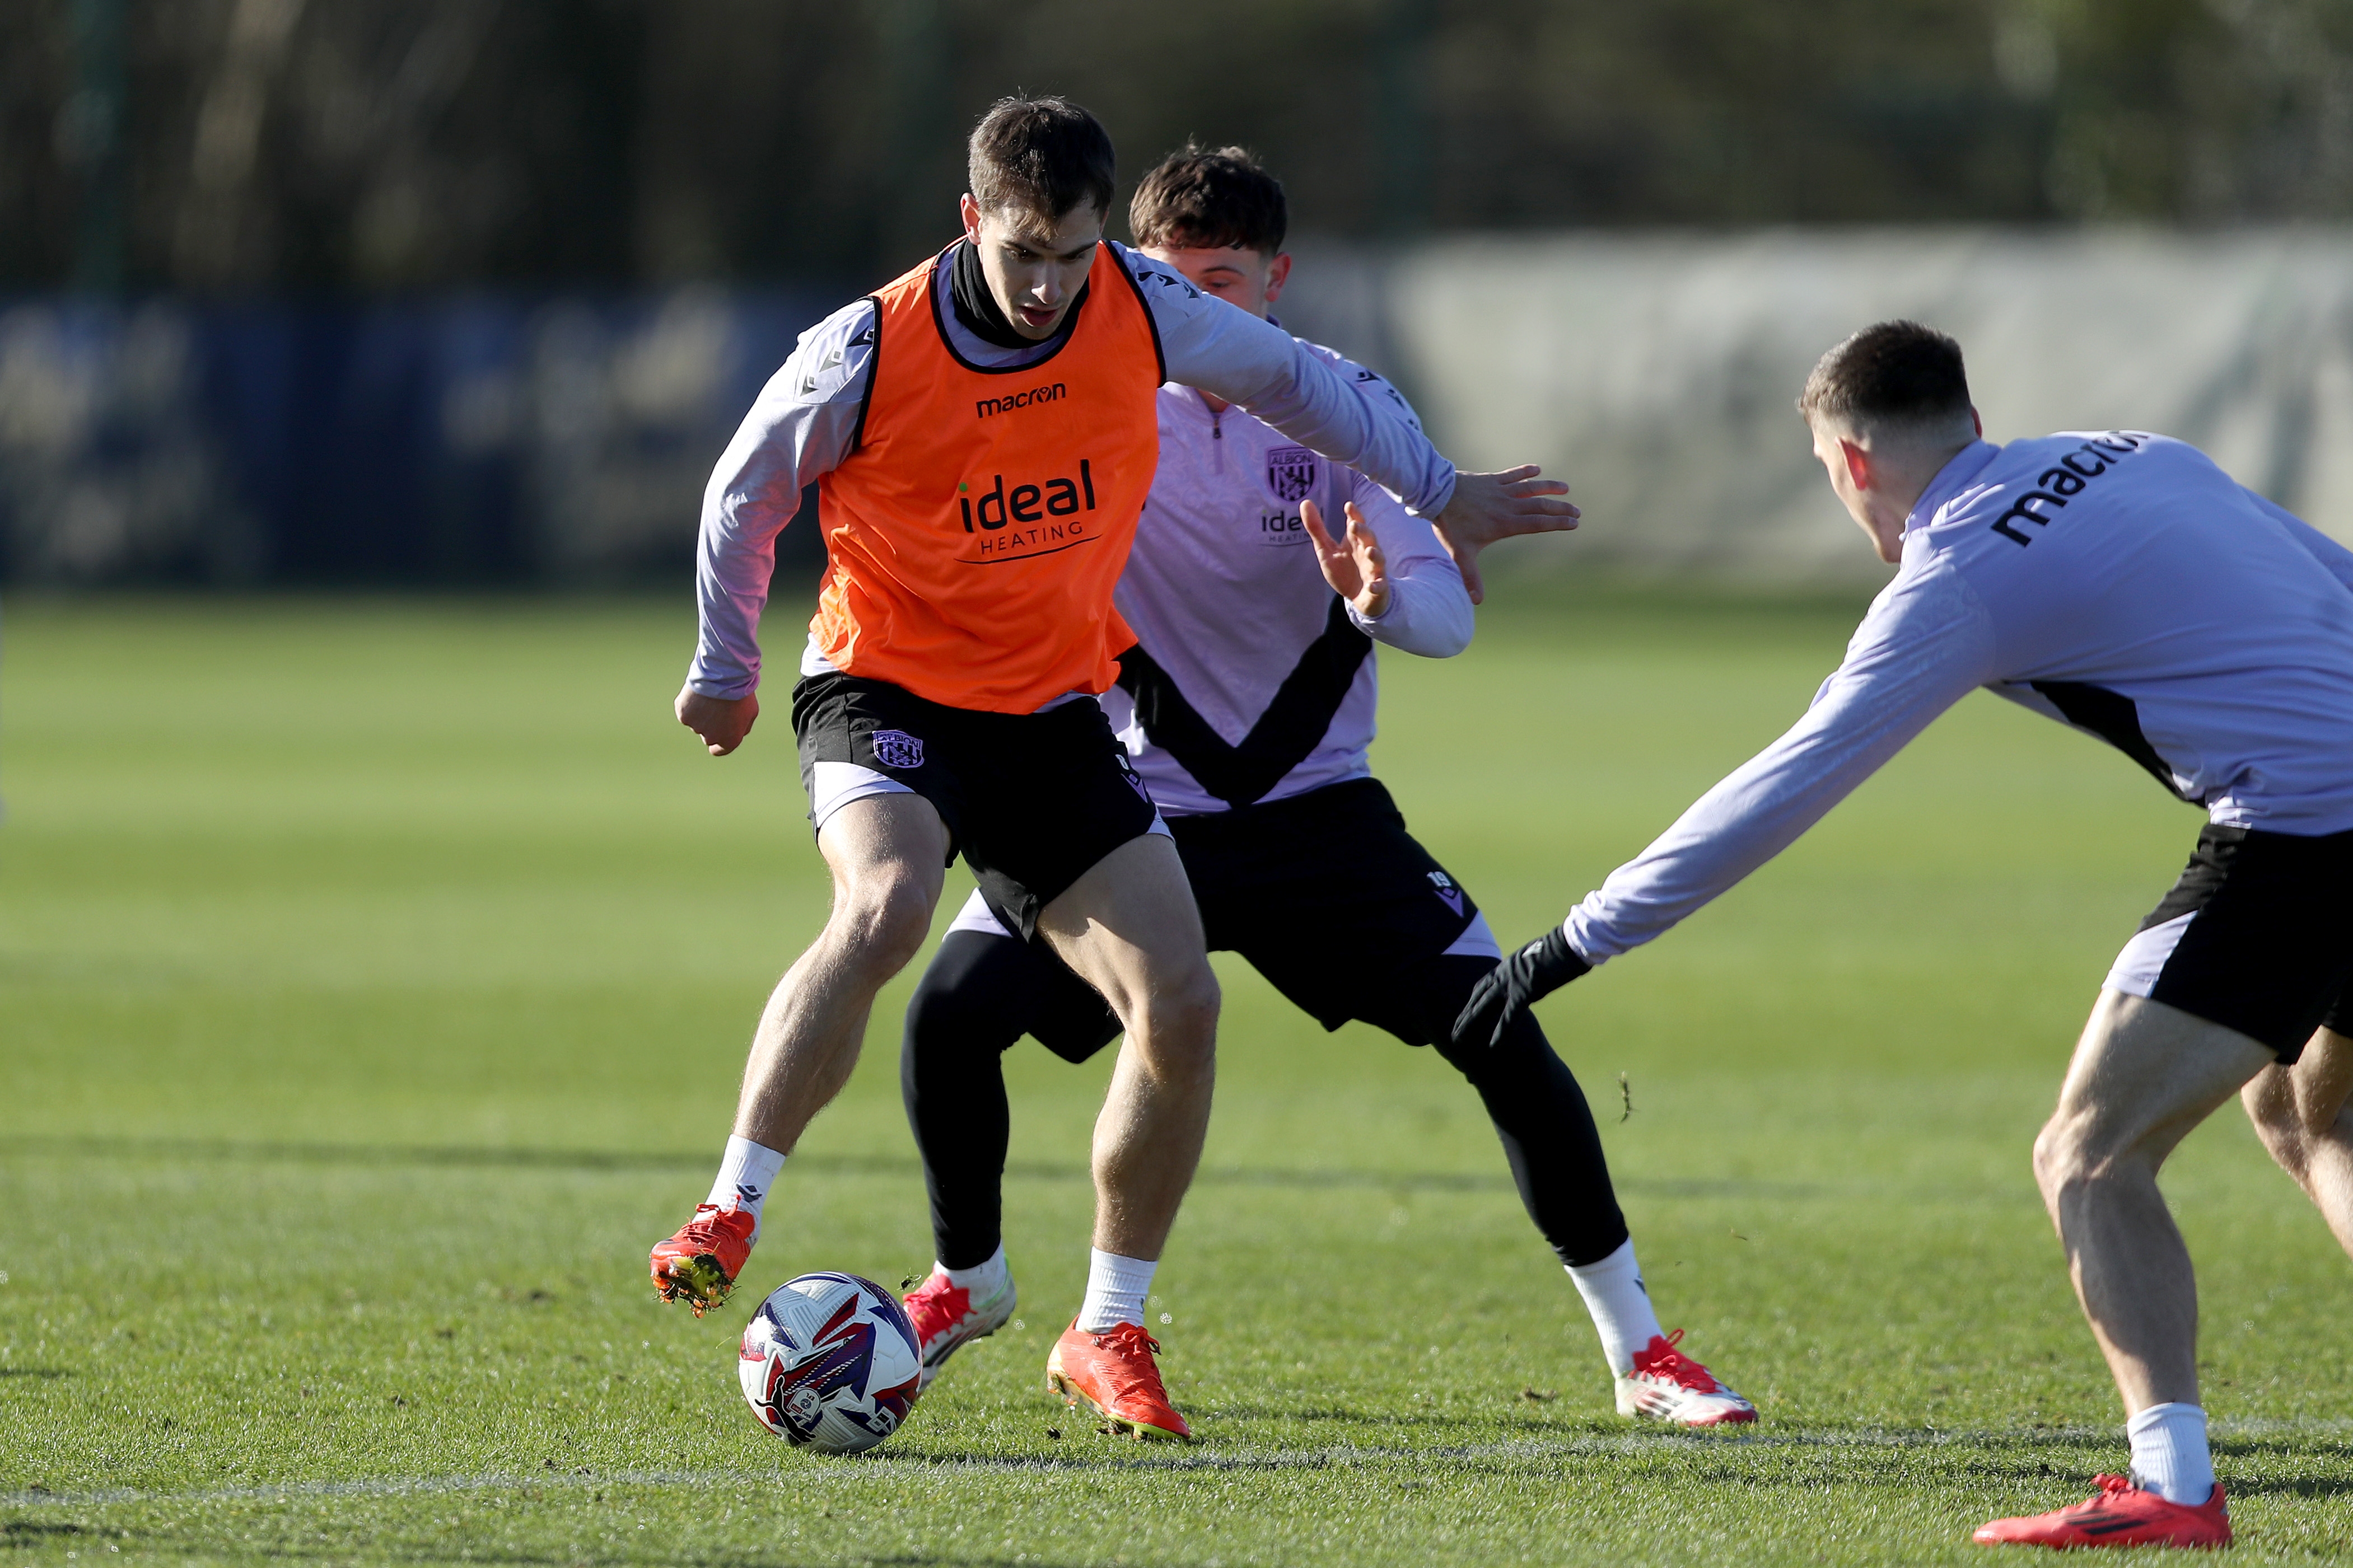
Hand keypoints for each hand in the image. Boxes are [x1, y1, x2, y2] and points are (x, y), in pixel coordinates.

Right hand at [677, 685, 757, 755]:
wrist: (724, 675)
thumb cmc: (741, 692)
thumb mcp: (751, 712)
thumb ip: (743, 727)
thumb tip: (737, 733)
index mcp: (730, 740)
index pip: (719, 750)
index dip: (718, 744)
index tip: (717, 736)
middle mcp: (711, 737)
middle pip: (708, 736)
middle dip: (711, 725)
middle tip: (717, 707)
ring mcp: (695, 726)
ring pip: (696, 723)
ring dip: (701, 713)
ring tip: (710, 697)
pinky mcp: (683, 714)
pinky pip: (686, 712)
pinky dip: (690, 705)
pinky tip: (698, 694)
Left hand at [1301, 498, 1389, 619]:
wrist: (1360, 597)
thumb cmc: (1344, 570)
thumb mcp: (1326, 549)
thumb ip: (1316, 528)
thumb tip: (1304, 502)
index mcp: (1354, 541)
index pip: (1355, 523)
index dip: (1354, 514)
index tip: (1348, 506)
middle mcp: (1367, 551)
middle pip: (1368, 538)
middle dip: (1363, 531)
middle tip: (1354, 525)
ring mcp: (1374, 569)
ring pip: (1378, 559)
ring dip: (1375, 555)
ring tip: (1369, 551)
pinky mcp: (1378, 587)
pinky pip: (1379, 585)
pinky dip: (1377, 585)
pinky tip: (1372, 586)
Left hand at [1431, 466, 1579, 604]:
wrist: (1437, 495)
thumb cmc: (1451, 525)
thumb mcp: (1461, 554)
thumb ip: (1471, 577)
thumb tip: (1477, 601)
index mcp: (1504, 524)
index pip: (1537, 523)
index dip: (1557, 523)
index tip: (1574, 523)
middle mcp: (1507, 506)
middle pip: (1540, 506)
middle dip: (1560, 508)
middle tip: (1577, 511)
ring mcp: (1501, 491)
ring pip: (1530, 488)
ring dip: (1549, 487)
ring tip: (1565, 487)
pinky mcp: (1492, 479)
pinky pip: (1513, 474)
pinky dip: (1525, 471)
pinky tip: (1536, 469)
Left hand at [1451, 927, 1589, 1049]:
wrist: (1570, 943)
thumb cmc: (1561, 949)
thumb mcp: (1538, 959)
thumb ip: (1529, 972)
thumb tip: (1532, 983)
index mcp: (1508, 966)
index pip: (1484, 984)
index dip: (1474, 999)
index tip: (1466, 1010)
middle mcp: (1504, 973)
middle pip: (1478, 997)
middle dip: (1465, 1014)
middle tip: (1453, 1030)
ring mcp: (1512, 982)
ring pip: (1484, 1006)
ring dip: (1470, 1023)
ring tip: (1458, 1039)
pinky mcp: (1524, 992)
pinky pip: (1509, 1016)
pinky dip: (1501, 1032)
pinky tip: (1492, 1046)